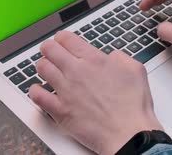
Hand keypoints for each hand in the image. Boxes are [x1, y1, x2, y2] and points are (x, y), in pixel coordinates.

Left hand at [29, 31, 162, 154]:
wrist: (130, 134)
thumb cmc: (134, 106)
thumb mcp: (136, 70)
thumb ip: (120, 57)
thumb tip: (111, 56)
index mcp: (94, 60)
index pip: (66, 38)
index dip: (62, 38)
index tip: (61, 41)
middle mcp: (76, 72)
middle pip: (49, 49)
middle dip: (49, 49)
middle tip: (51, 53)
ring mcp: (66, 91)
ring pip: (41, 68)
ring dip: (43, 66)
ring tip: (47, 70)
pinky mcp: (60, 110)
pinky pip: (36, 95)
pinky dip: (35, 90)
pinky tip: (39, 91)